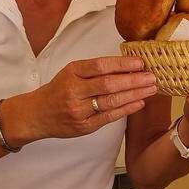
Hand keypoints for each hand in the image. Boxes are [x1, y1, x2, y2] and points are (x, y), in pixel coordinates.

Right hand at [5, 57, 156, 144]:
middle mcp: (74, 91)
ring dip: (135, 94)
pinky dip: (126, 109)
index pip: (100, 66)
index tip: (141, 62)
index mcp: (72, 72)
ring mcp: (79, 110)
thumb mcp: (71, 73)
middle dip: (134, 80)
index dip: (122, 64)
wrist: (37, 114)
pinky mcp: (84, 126)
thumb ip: (94, 70)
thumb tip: (127, 65)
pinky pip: (109, 117)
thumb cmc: (59, 90)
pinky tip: (139, 103)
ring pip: (111, 101)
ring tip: (151, 89)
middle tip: (152, 77)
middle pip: (109, 84)